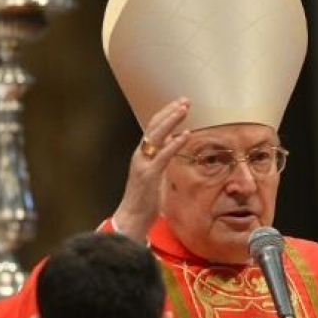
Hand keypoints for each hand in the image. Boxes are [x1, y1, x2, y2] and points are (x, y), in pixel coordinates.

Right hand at [112, 97, 191, 241]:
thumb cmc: (145, 199)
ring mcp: (143, 163)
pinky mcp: (149, 175)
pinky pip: (163, 155)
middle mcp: (140, 155)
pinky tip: (185, 135)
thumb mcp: (157, 174)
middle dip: (170, 111)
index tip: (180, 105)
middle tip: (185, 100)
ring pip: (157, 136)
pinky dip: (175, 143)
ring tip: (184, 109)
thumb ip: (164, 158)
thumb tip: (175, 143)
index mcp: (142, 154)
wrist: (131, 217)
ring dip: (172, 120)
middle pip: (154, 126)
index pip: (154, 128)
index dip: (166, 115)